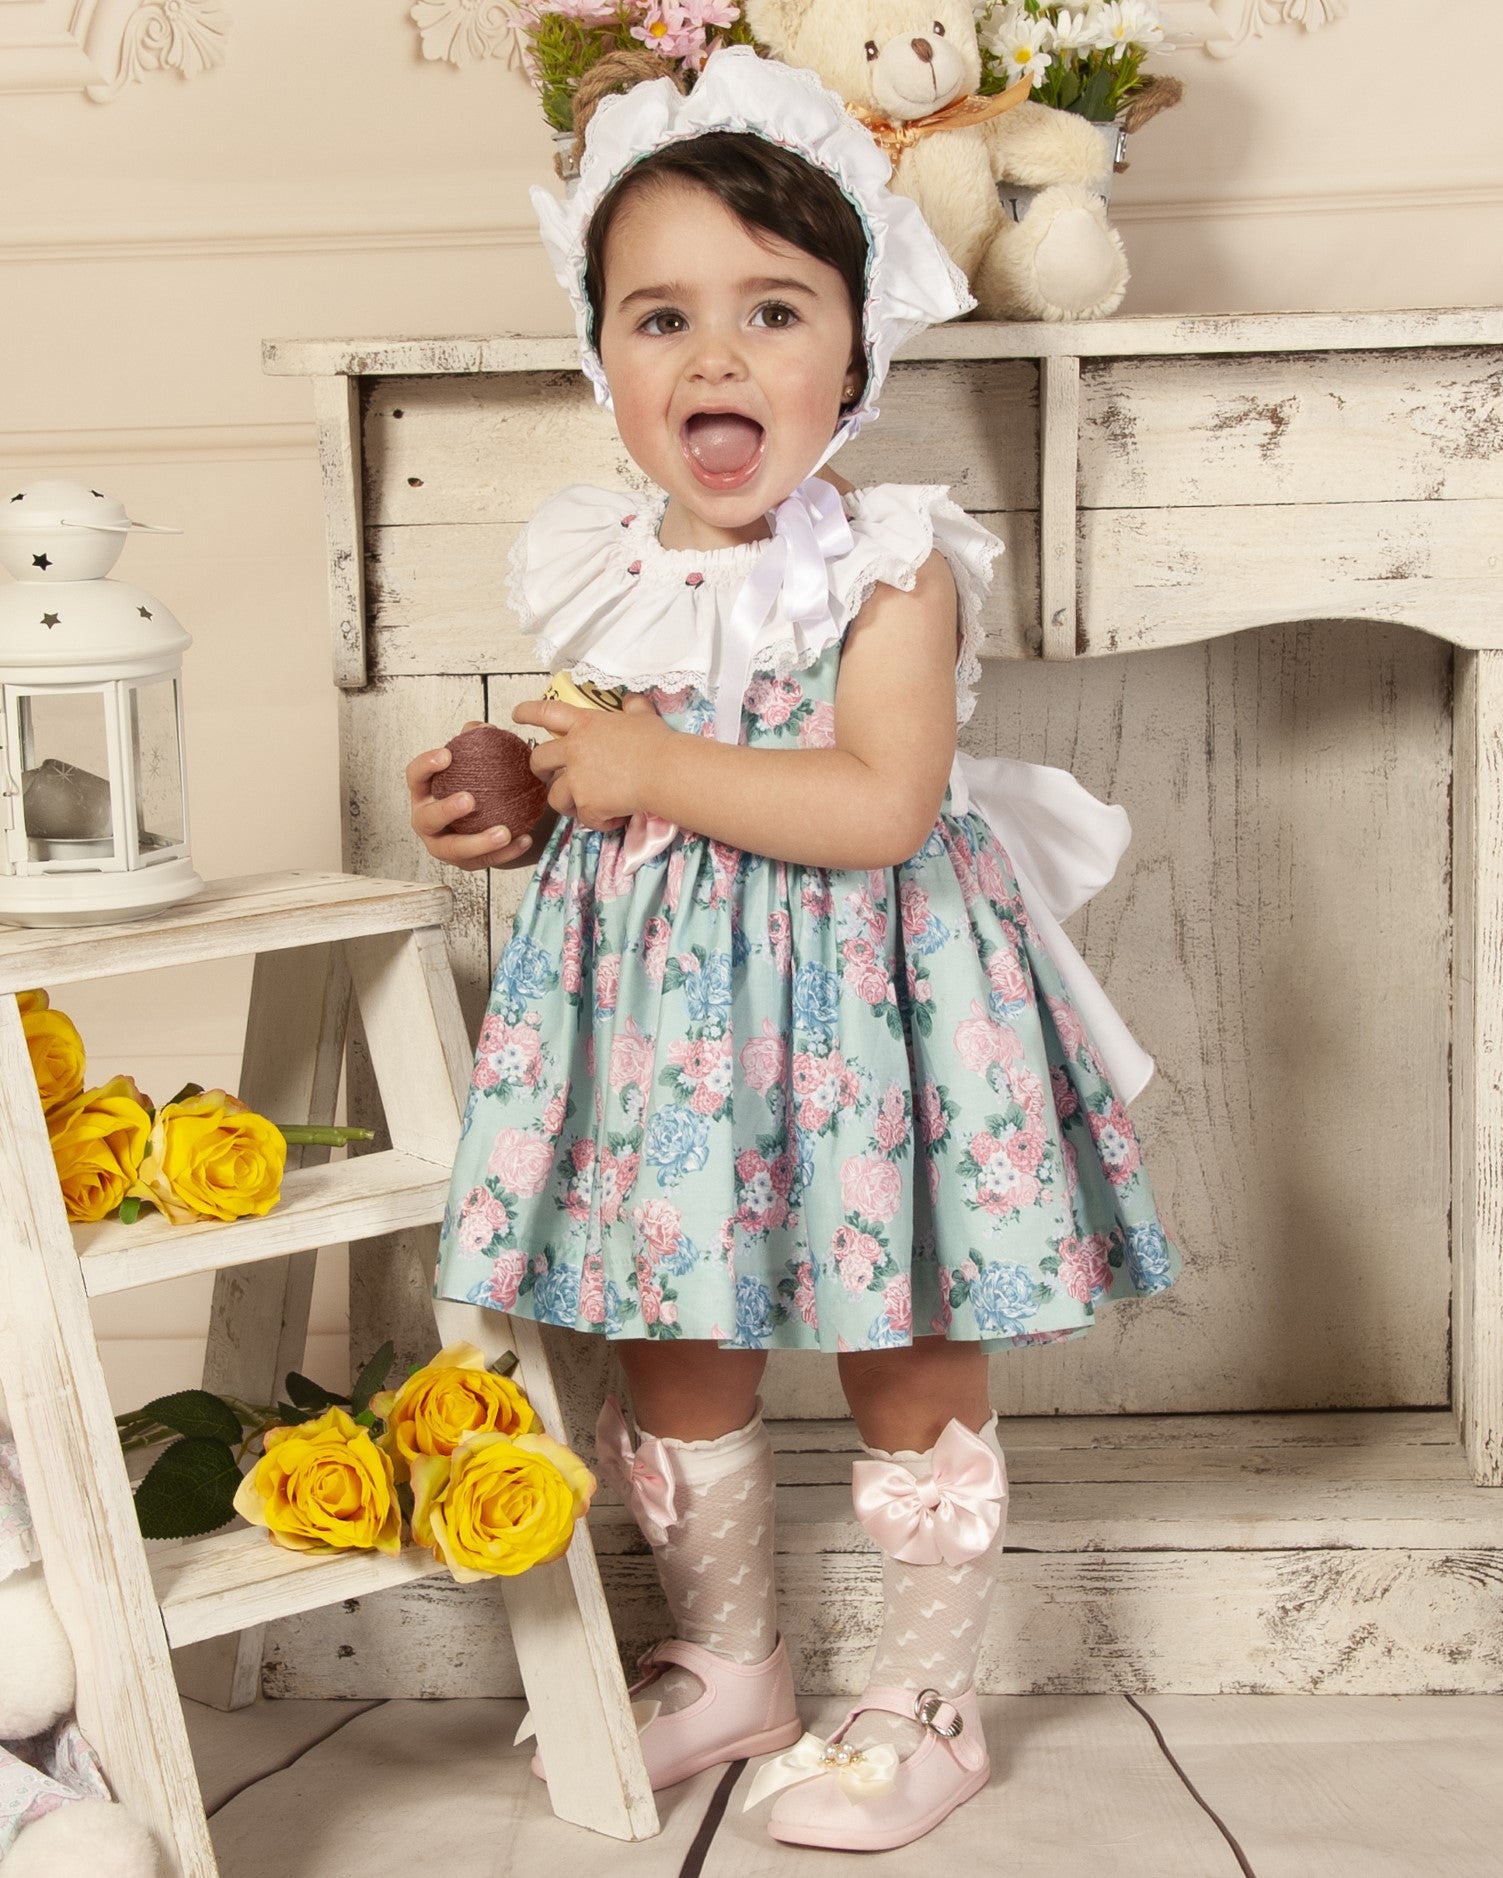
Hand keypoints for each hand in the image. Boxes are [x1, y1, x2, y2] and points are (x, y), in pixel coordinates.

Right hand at [406, 720, 542, 870]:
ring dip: (478, 842)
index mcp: (425, 792)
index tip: (447, 755)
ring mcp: (443, 845)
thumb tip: (480, 728)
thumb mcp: (477, 765)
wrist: (494, 818)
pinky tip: (524, 840)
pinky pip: (484, 861)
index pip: (415, 776)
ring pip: (454, 849)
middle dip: (445, 810)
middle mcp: (427, 820)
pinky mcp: (465, 863)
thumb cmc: (479, 786)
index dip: (426, 766)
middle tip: (470, 800)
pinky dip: (505, 853)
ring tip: (503, 832)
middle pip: (427, 818)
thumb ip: (477, 745)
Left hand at [512, 691, 665, 831]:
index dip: (527, 712)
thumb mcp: (643, 717)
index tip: (516, 715)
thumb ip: (632, 708)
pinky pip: (584, 818)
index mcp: (585, 724)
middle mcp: (574, 750)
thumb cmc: (657, 742)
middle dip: (539, 770)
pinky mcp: (587, 804)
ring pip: (555, 797)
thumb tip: (631, 700)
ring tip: (587, 807)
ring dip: (568, 803)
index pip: (547, 713)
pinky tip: (616, 818)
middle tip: (548, 776)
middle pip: (538, 760)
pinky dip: (599, 821)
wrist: (664, 771)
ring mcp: (578, 779)